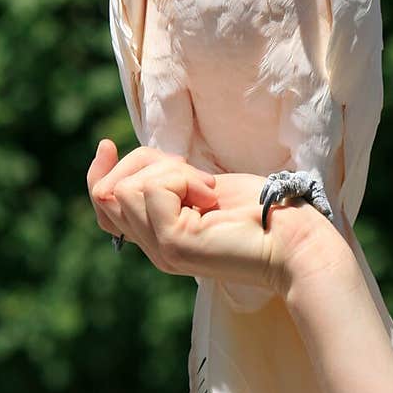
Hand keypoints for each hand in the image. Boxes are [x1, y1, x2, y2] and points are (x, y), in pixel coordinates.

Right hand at [87, 140, 350, 294]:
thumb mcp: (202, 187)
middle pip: (109, 190)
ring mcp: (161, 248)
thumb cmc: (260, 210)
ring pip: (128, 187)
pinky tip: (211, 196)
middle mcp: (153, 247)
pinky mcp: (174, 243)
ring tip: (208, 189)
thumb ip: (168, 182)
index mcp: (159, 235)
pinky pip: (154, 190)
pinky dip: (184, 179)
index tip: (107, 145)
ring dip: (172, 171)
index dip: (98, 173)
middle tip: (197, 177)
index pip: (104, 206)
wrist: (294, 239)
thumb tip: (133, 159)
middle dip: (147, 163)